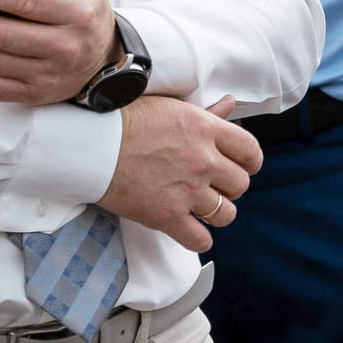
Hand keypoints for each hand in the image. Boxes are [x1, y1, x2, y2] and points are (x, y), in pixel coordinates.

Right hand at [96, 96, 259, 253]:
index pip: (251, 151)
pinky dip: (199, 239)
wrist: (91, 144)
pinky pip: (200, 239)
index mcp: (207, 130)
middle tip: (213, 186)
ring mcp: (187, 189)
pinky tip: (191, 230)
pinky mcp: (167, 215)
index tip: (243, 167)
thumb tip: (229, 103)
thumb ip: (206, 113)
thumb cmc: (127, 121)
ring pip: (226, 213)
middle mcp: (203, 160)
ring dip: (217, 213)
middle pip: (241, 184)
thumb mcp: (172, 108)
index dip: (250, 162)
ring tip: (202, 207)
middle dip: (230, 187)